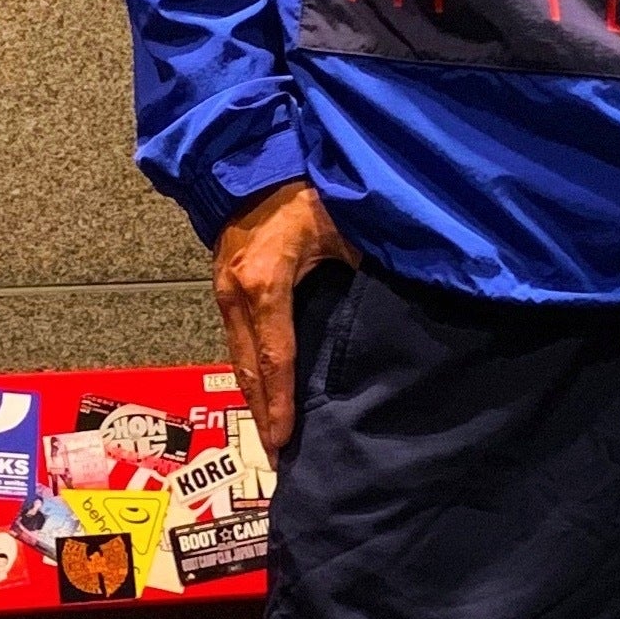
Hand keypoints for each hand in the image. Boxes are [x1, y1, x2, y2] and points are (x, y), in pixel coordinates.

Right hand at [211, 180, 354, 450]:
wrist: (249, 160)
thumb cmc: (301, 189)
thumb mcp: (341, 224)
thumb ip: (363, 264)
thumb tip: (397, 302)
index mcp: (266, 283)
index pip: (277, 357)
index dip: (280, 403)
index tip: (285, 441)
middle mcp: (236, 294)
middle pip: (250, 369)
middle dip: (262, 415)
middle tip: (276, 458)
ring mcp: (223, 292)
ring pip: (239, 358)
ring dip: (253, 398)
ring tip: (270, 437)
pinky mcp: (222, 289)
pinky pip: (236, 341)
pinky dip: (250, 372)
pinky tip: (262, 394)